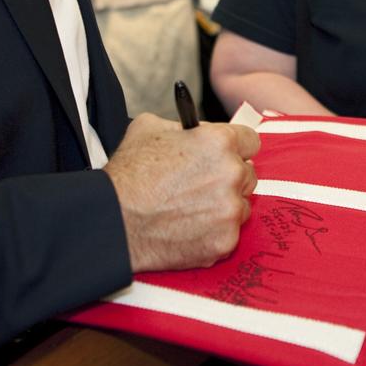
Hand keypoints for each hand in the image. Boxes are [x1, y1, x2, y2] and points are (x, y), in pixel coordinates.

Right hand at [104, 114, 259, 272]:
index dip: (237, 147)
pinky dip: (212, 232)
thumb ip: (184, 125)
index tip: (229, 155)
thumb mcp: (150, 127)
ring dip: (223, 207)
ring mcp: (230, 210)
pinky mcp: (224, 241)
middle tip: (204, 184)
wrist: (113, 221)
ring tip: (192, 209)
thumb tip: (196, 130)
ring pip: (241, 205)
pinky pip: (228, 233)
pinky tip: (189, 228)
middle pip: (248, 174)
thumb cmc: (129, 175)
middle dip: (230, 178)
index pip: (251, 141)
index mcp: (219, 142)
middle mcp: (231, 174)